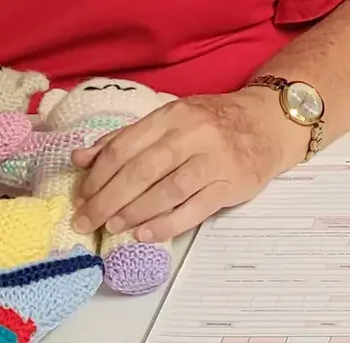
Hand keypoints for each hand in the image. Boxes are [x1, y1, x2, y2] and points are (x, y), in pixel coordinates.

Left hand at [71, 91, 300, 243]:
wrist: (269, 123)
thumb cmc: (213, 122)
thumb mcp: (170, 120)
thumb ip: (126, 138)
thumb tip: (80, 159)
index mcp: (172, 115)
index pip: (125, 146)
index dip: (98, 175)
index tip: (81, 197)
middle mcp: (193, 134)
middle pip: (141, 170)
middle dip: (108, 200)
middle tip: (87, 221)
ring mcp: (214, 160)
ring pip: (167, 191)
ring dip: (134, 213)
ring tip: (113, 227)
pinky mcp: (231, 184)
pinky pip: (195, 208)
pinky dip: (167, 224)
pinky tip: (145, 234)